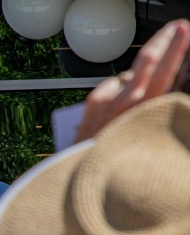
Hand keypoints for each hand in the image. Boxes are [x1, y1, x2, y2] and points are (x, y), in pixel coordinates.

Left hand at [75, 19, 189, 142]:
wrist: (90, 169)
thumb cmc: (122, 153)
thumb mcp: (150, 126)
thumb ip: (161, 102)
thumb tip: (174, 80)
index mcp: (147, 108)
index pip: (166, 70)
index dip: (176, 48)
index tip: (183, 31)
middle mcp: (128, 102)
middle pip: (148, 59)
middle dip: (163, 40)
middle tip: (175, 28)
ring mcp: (108, 99)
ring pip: (130, 73)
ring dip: (139, 75)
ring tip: (139, 91)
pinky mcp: (94, 100)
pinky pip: (112, 85)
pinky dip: (118, 90)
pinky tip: (117, 105)